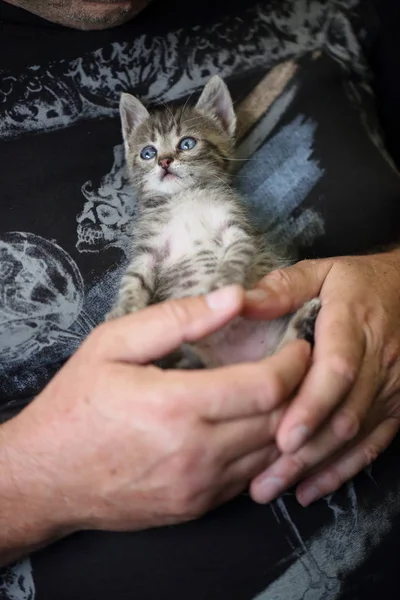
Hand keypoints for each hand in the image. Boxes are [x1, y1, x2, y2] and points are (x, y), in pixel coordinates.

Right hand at [0, 285, 309, 563]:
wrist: (45, 477)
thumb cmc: (76, 403)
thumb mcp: (113, 344)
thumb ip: (178, 318)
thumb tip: (234, 297)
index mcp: (175, 406)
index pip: (265, 387)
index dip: (293, 363)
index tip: (299, 345)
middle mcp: (196, 454)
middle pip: (280, 422)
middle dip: (301, 389)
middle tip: (300, 363)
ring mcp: (199, 488)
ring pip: (273, 455)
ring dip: (289, 421)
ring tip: (285, 391)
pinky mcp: (198, 507)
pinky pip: (251, 478)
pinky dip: (264, 450)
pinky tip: (255, 426)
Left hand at [244, 250, 399, 505]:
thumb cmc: (355, 283)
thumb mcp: (318, 271)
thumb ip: (281, 288)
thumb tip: (236, 301)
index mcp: (353, 323)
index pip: (338, 369)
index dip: (312, 405)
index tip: (283, 437)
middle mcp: (378, 359)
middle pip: (343, 413)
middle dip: (303, 452)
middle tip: (261, 481)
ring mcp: (391, 386)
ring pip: (355, 436)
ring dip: (315, 467)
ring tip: (271, 489)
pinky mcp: (396, 405)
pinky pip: (373, 444)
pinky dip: (343, 470)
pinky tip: (310, 489)